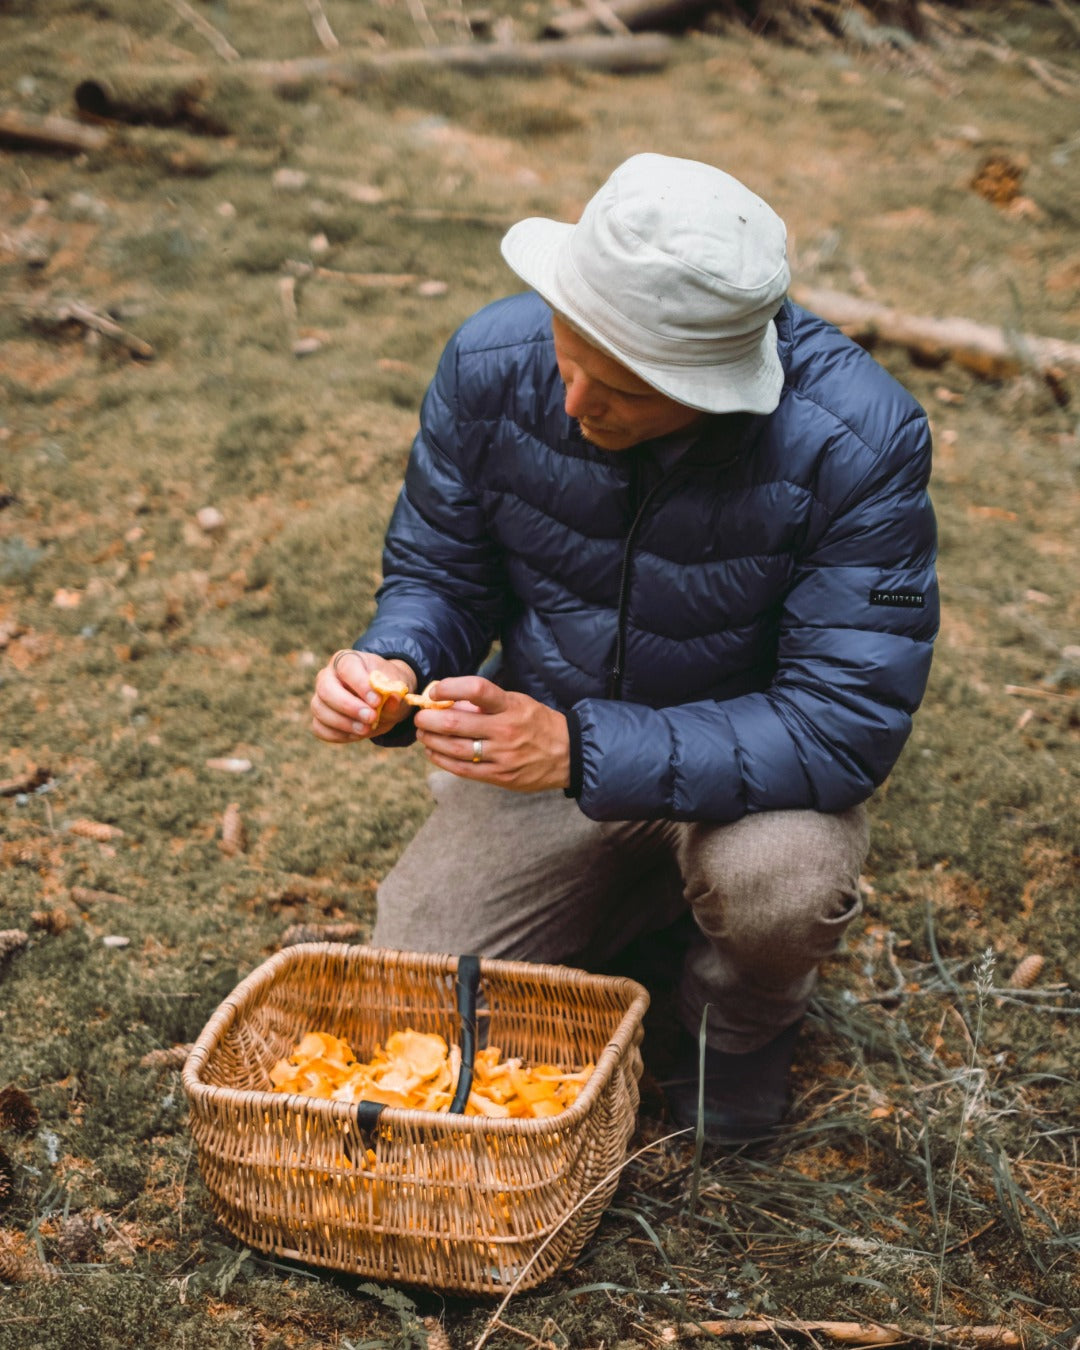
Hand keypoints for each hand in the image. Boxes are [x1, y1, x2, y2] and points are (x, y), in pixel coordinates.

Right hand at [310, 650, 416, 743]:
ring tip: (367, 729)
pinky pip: (320, 728)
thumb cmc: (388, 689)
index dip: (360, 684)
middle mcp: (328, 676)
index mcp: (347, 660)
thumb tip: (393, 700)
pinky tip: (356, 734)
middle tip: (371, 718)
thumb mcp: (398, 688)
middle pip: (326, 689)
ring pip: (320, 710)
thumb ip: (395, 694)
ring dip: (344, 723)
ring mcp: (320, 697)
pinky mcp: (319, 717)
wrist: (383, 701)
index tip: (377, 701)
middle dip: (348, 707)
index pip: (347, 667)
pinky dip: (338, 734)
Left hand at [413, 676, 569, 792]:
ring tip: (422, 733)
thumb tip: (448, 702)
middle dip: (429, 719)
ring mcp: (502, 756)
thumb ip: (485, 704)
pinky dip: (442, 760)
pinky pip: (462, 770)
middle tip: (420, 716)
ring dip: (431, 740)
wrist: (568, 754)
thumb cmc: (537, 723)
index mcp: (510, 706)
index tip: (436, 691)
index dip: (450, 688)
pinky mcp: (500, 776)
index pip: (476, 689)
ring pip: (454, 749)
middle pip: (455, 723)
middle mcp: (505, 730)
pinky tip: (433, 752)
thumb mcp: (517, 703)